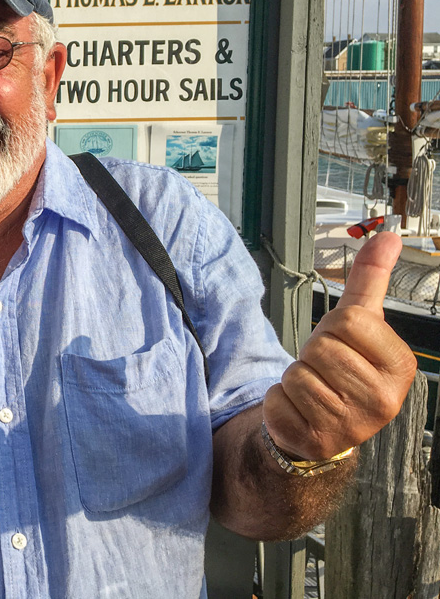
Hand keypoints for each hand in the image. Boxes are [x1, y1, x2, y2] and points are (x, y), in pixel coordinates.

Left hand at [263, 232, 416, 459]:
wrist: (323, 422)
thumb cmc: (343, 369)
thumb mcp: (359, 324)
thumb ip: (370, 280)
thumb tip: (386, 237)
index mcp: (399, 366)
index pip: (349, 321)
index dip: (333, 326)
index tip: (342, 343)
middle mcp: (382, 401)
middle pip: (321, 347)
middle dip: (313, 352)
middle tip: (325, 369)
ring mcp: (350, 426)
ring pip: (297, 374)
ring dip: (295, 377)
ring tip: (314, 389)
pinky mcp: (314, 439)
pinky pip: (277, 400)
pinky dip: (279, 400)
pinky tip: (299, 409)